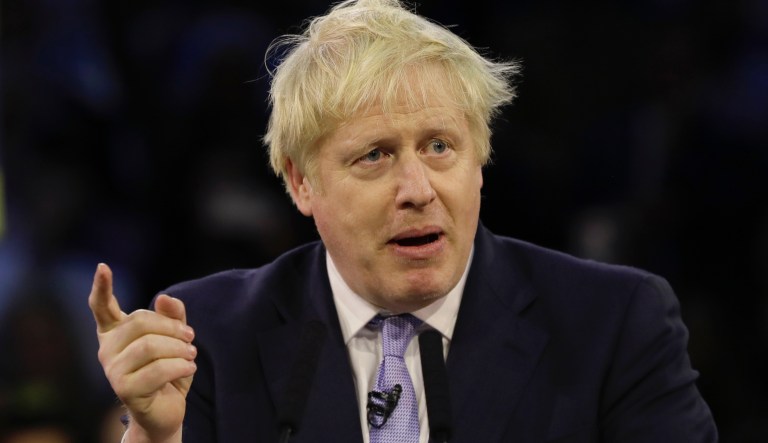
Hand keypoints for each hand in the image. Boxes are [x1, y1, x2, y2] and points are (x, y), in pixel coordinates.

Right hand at [89, 263, 196, 442]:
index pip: (101, 306)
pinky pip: (158, 370)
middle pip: (140, 321)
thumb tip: (164, 297)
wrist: (167, 410)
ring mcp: (112, 370)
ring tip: (191, 355)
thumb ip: (173, 316)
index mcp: (115, 332)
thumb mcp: (175, 338)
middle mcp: (107, 349)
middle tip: (191, 337)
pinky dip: (181, 366)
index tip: (102, 267)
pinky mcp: (124, 390)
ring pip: (150, 346)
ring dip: (180, 348)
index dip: (102, 287)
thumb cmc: (169, 371)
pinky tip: (188, 368)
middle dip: (172, 327)